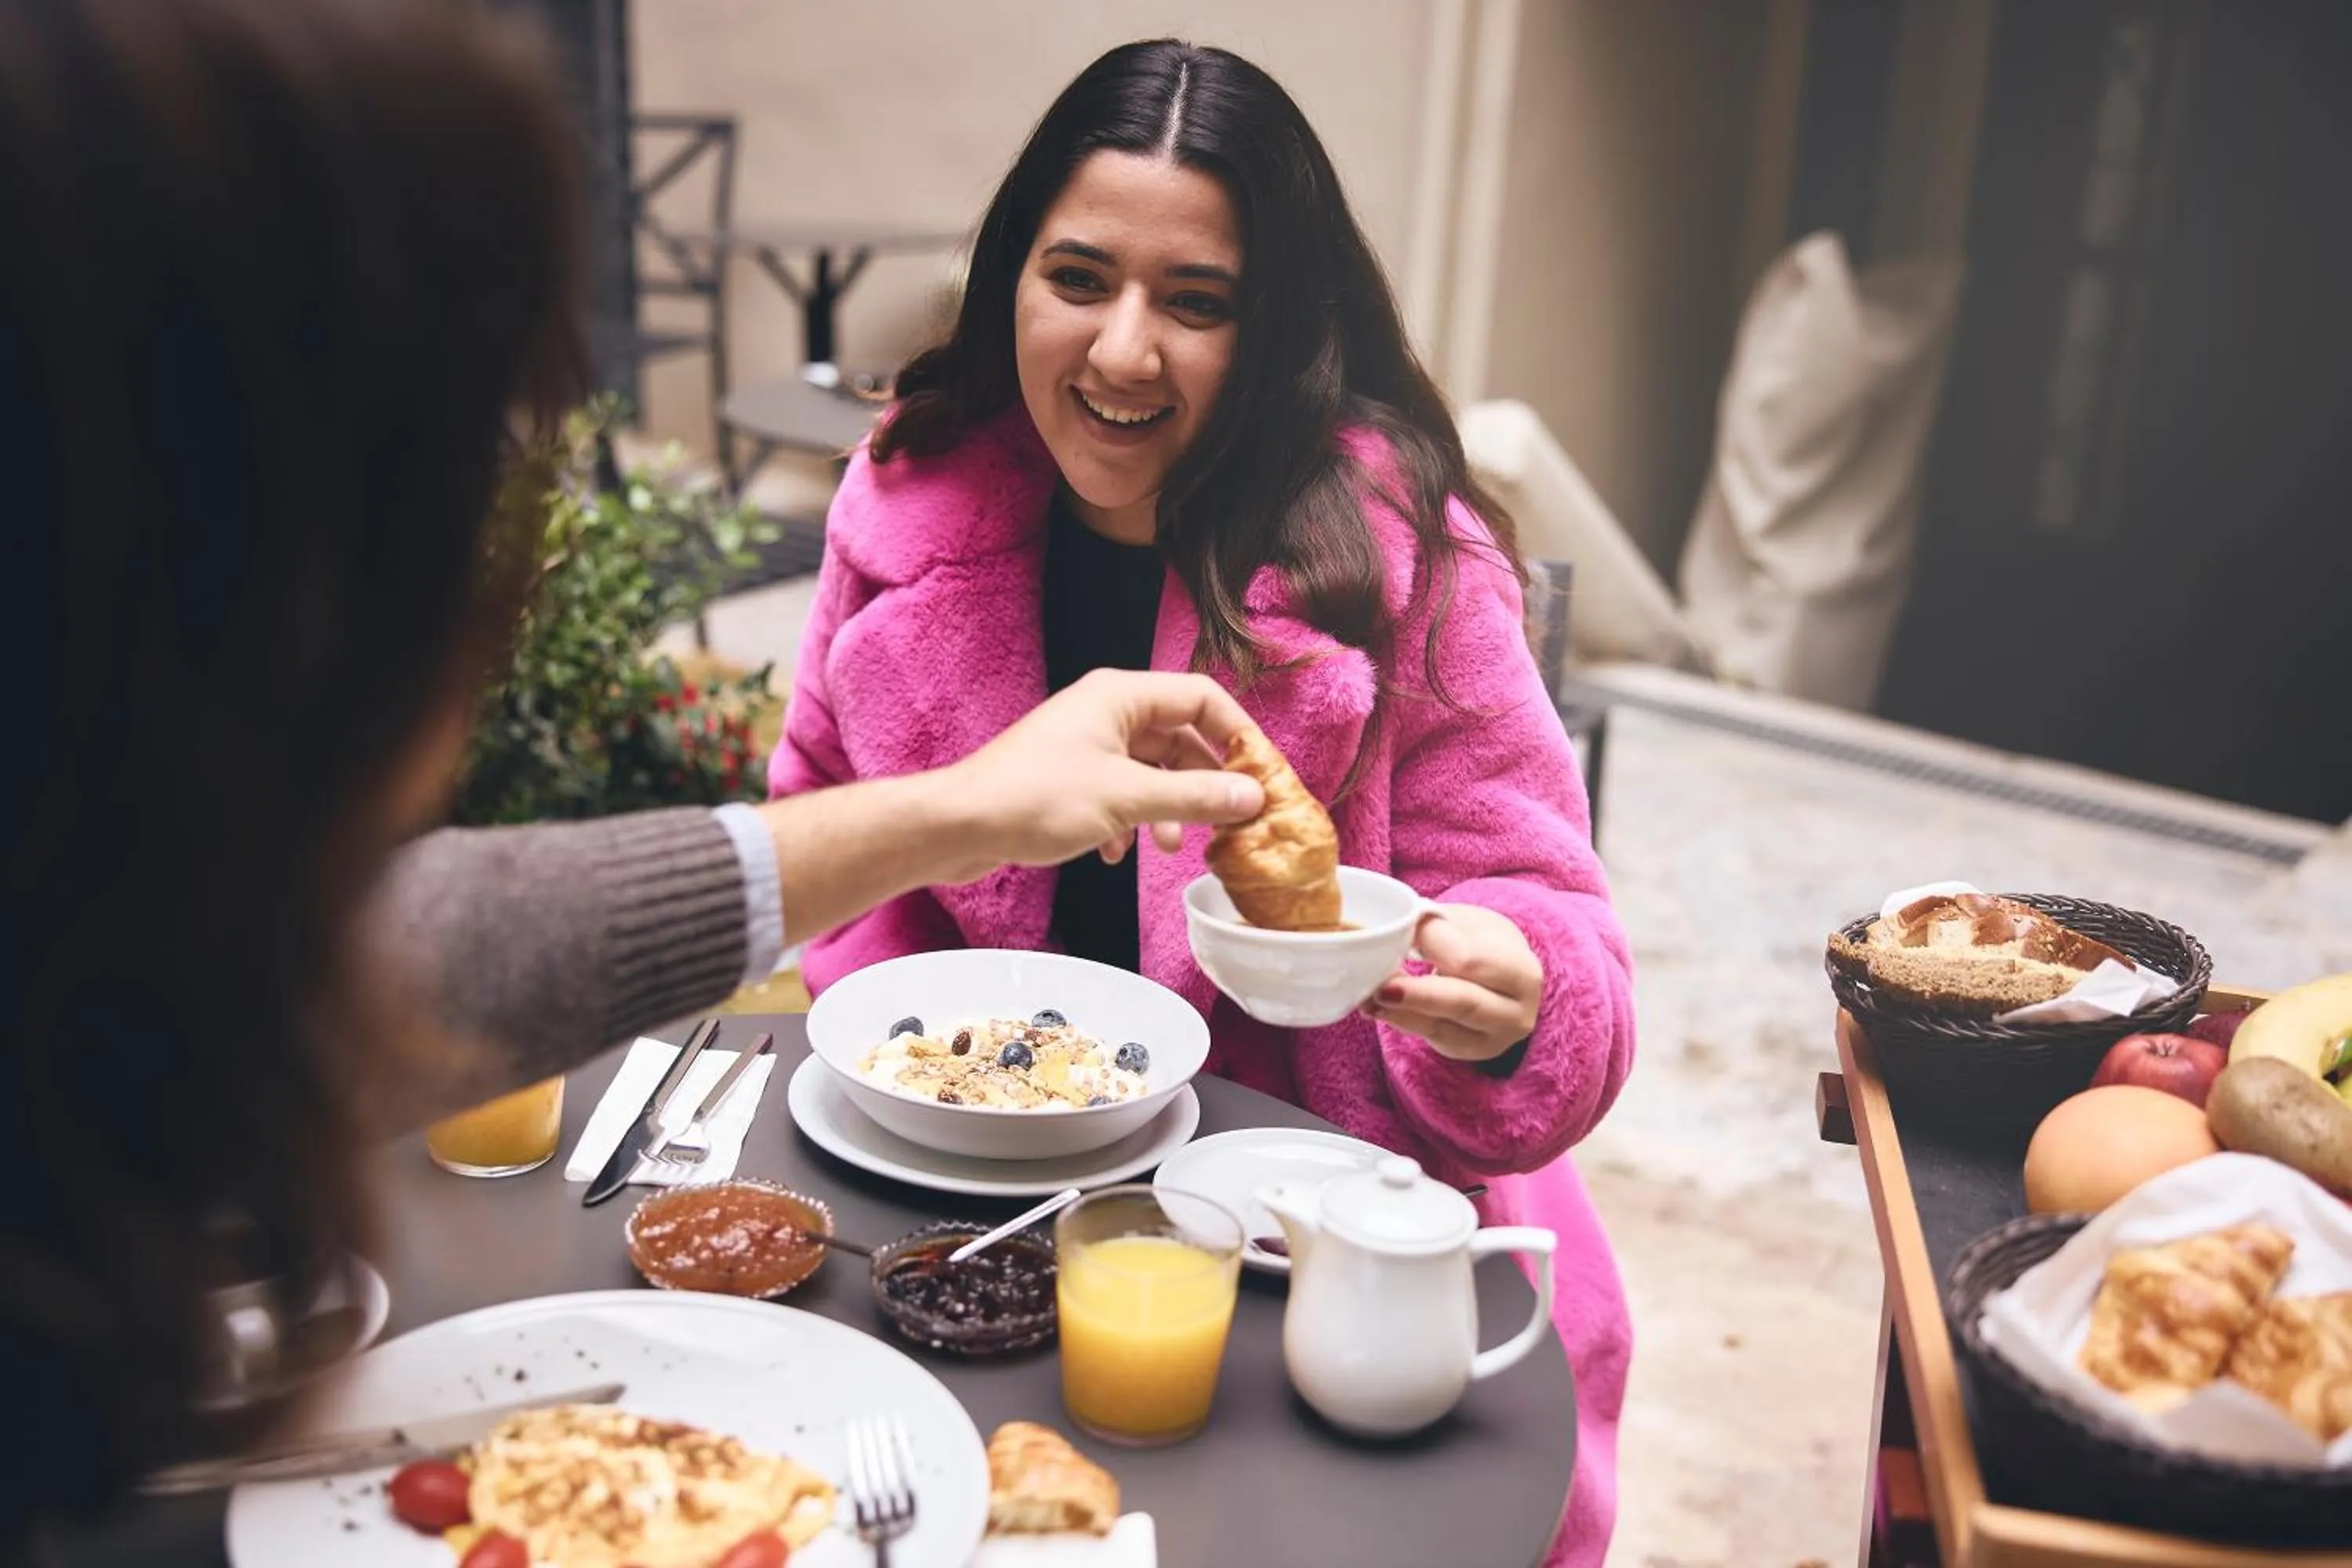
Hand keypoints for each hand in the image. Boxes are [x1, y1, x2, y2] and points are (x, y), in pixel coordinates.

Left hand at [947, 669, 1265, 869]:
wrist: (958, 826)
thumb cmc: (1032, 798)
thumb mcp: (1127, 799)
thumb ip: (1195, 796)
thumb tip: (1252, 796)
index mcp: (1120, 695)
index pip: (1202, 697)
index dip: (1238, 735)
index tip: (1262, 776)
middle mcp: (1105, 711)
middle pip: (1181, 737)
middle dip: (1205, 782)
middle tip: (1232, 821)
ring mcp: (1086, 745)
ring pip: (1152, 771)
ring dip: (1168, 809)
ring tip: (1170, 846)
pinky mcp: (1069, 778)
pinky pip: (1121, 794)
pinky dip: (1130, 822)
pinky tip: (1116, 853)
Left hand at [1362, 904, 1541, 1061]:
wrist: (1502, 979)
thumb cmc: (1481, 942)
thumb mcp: (1467, 924)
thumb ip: (1438, 926)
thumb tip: (1397, 929)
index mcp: (1522, 972)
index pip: (1470, 960)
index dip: (1430, 945)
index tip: (1397, 930)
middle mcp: (1515, 1014)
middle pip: (1461, 1002)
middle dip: (1415, 993)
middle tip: (1379, 985)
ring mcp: (1492, 1040)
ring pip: (1439, 1027)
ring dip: (1397, 1011)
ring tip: (1367, 994)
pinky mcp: (1465, 1052)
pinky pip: (1428, 1038)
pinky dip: (1398, 1020)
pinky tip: (1375, 1006)